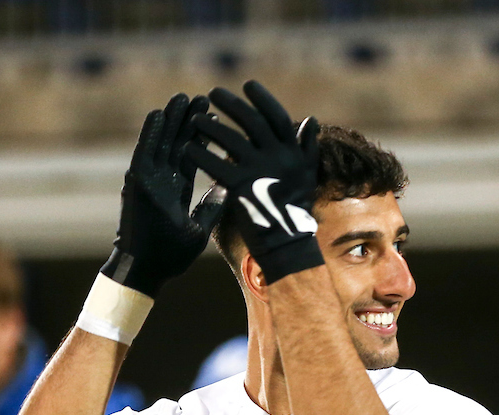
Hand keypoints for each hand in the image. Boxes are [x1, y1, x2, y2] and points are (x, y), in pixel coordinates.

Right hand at [102, 93, 225, 297]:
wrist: (147, 271)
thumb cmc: (172, 256)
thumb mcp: (199, 229)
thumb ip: (210, 207)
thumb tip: (227, 190)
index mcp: (176, 191)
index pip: (191, 157)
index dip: (201, 137)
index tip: (213, 117)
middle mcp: (161, 181)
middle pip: (176, 144)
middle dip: (188, 121)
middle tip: (202, 98)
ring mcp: (147, 181)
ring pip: (160, 143)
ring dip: (171, 119)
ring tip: (183, 97)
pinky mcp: (137, 183)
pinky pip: (144, 153)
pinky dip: (150, 134)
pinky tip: (159, 114)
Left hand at [185, 80, 323, 282]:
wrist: (287, 245)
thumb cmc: (294, 209)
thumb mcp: (306, 174)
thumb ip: (306, 146)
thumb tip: (311, 119)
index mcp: (294, 153)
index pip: (278, 117)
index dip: (263, 98)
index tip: (247, 84)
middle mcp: (279, 159)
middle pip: (252, 123)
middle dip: (232, 104)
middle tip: (212, 92)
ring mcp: (260, 173)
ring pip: (231, 141)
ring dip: (210, 127)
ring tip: (193, 120)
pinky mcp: (242, 189)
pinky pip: (216, 166)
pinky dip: (201, 156)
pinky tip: (187, 149)